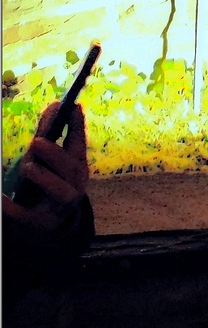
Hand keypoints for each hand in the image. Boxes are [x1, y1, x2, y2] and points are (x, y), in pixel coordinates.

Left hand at [2, 102, 88, 234]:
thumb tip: (56, 105)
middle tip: (35, 142)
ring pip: (60, 190)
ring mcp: (61, 204)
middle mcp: (75, 184)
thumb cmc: (50, 182)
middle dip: (54, 154)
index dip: (78, 126)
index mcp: (77, 166)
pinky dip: (13, 207)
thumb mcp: (51, 160)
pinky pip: (27, 215)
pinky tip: (2, 199)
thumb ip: (49, 135)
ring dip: (43, 177)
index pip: (79, 143)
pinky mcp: (42, 222)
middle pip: (70, 168)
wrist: (51, 222)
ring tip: (28, 167)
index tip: (73, 107)